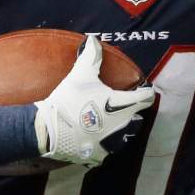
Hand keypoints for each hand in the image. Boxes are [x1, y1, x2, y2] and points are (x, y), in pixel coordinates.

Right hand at [34, 35, 154, 167]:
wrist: (49, 130)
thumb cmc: (69, 100)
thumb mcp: (80, 75)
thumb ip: (90, 57)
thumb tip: (93, 39)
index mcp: (123, 105)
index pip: (146, 97)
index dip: (144, 91)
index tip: (140, 88)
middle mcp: (123, 126)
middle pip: (136, 117)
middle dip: (130, 110)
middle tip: (118, 104)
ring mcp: (112, 143)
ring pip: (124, 135)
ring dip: (119, 128)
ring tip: (107, 122)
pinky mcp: (99, 155)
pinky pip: (107, 150)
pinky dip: (103, 144)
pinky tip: (94, 138)